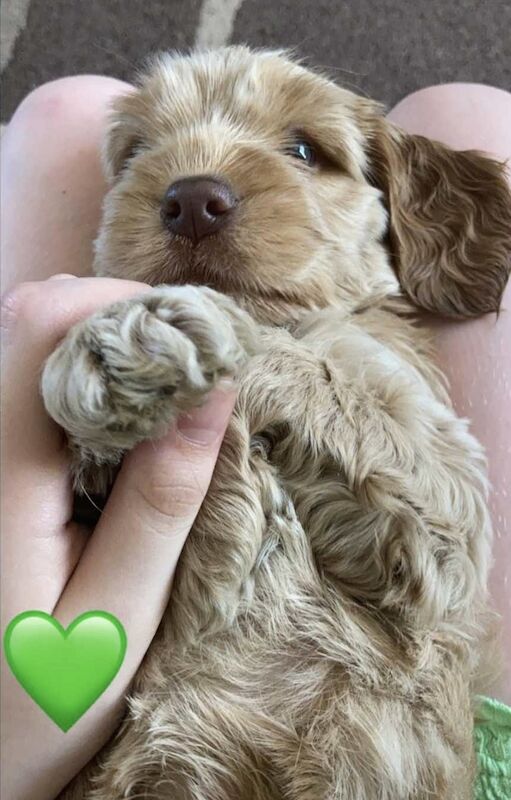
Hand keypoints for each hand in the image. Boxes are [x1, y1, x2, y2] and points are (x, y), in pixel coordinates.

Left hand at [0, 275, 235, 799]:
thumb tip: (211, 392)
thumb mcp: (116, 619)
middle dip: (121, 319)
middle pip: (31, 319)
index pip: (41, 328)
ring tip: (171, 391)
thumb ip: (160, 504)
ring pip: (28, 342)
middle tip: (194, 364)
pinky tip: (130, 419)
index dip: (124, 308)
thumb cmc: (38, 701)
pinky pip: (31, 382)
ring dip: (106, 346)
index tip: (200, 341)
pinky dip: (89, 377)